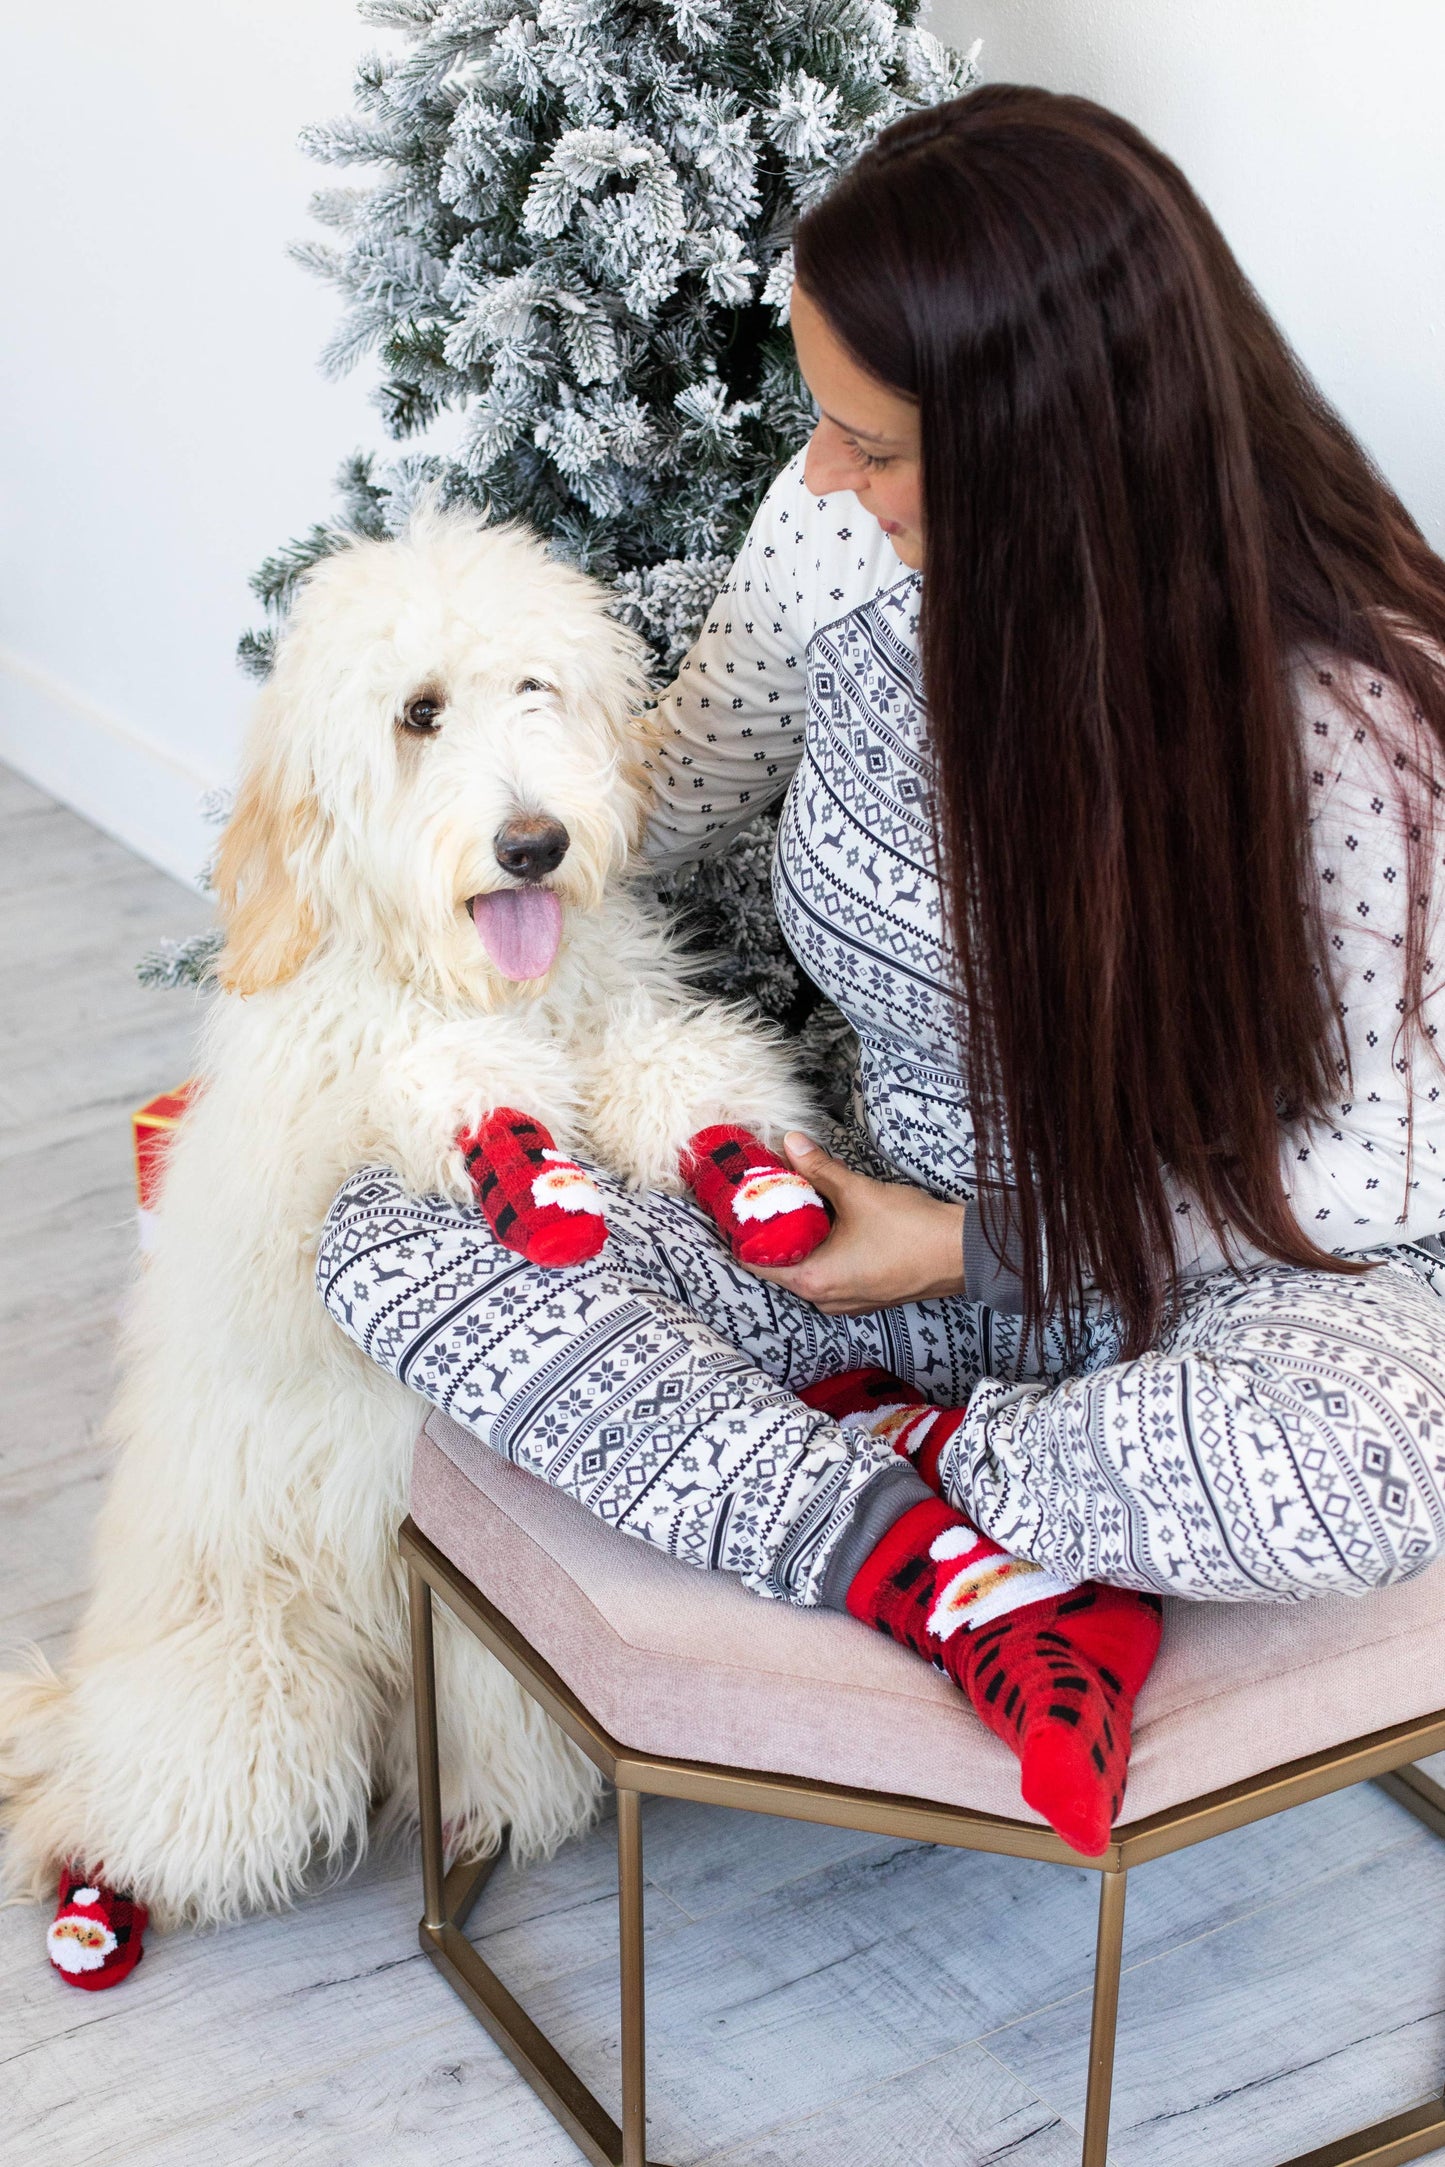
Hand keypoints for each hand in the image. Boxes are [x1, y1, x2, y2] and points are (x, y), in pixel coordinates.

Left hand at [744, 1132, 965, 1314]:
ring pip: (807, 1265)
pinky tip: (827, 1216)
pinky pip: (830, 1270)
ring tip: (794, 1199)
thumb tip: (792, 1143)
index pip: (756, 1262)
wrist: (963, 1253)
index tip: (739, 1205)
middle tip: (765, 1193)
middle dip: (773, 1228)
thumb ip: (819, 1169)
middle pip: (780, 1263)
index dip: (743, 1232)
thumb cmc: (912, 1232)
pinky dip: (823, 1246)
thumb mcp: (857, 1193)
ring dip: (801, 1236)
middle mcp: (825, 1299)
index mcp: (813, 1281)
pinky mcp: (864, 1293)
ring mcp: (846, 1300)